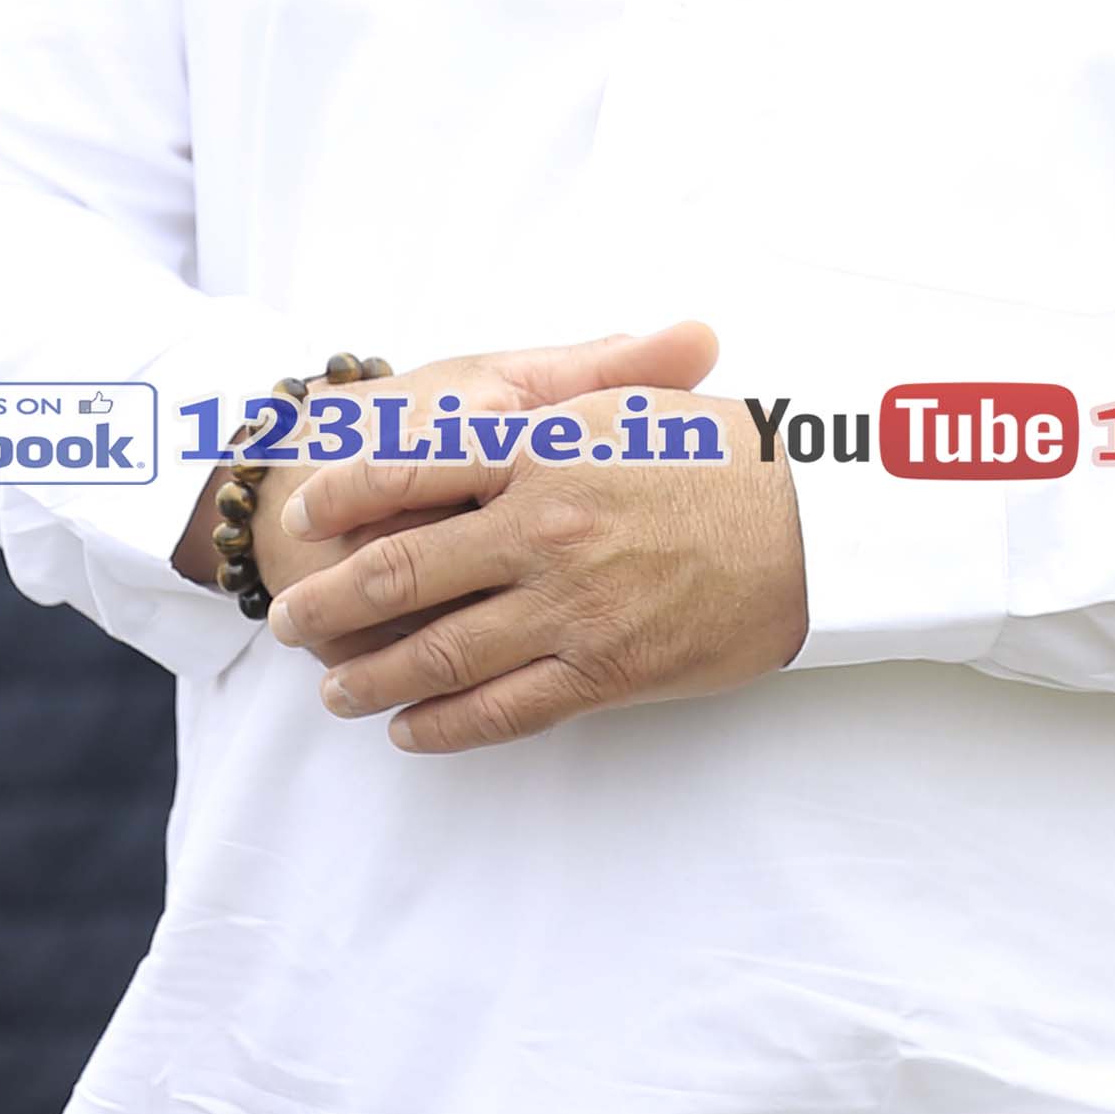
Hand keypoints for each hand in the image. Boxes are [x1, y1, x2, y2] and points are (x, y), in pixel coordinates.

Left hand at [272, 324, 798, 754]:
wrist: (824, 522)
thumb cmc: (737, 450)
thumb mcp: (641, 398)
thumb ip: (566, 384)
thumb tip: (501, 385)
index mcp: (539, 449)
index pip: (407, 468)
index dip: (341, 494)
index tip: (303, 513)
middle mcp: (539, 526)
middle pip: (399, 571)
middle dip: (330, 602)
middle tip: (291, 619)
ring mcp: (568, 605)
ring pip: (436, 653)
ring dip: (370, 676)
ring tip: (334, 691)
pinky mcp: (603, 669)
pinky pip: (502, 709)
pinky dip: (443, 724)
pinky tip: (412, 729)